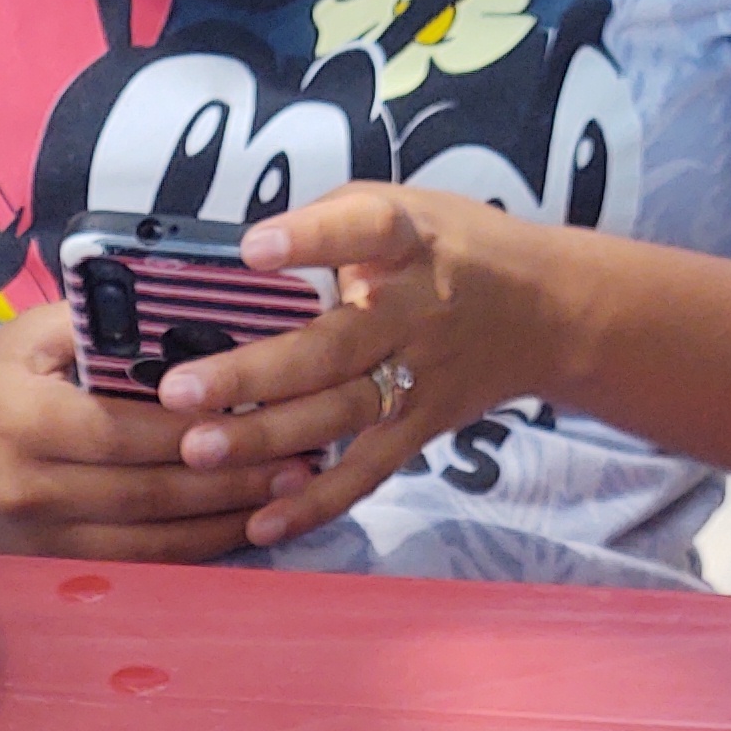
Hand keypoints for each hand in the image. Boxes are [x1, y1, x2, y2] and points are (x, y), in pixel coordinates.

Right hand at [0, 310, 308, 561]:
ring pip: (151, 540)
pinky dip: (193, 550)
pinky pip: (136, 564)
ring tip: (289, 494)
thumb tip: (192, 315)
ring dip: (225, 520)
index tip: (267, 410)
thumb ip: (102, 324)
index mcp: (26, 423)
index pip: (131, 431)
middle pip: (152, 492)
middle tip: (304, 456)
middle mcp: (33, 489)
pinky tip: (240, 528)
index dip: (201, 427)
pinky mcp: (51, 567)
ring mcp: (42, 539)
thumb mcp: (25, 338)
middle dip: (233, 478)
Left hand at [155, 186, 582, 548]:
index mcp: (410, 240)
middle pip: (332, 346)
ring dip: (267, 437)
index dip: (312, 239)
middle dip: (253, 372)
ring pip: (339, 412)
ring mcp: (420, 376)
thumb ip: (330, 223)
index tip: (253, 249)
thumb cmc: (451, 250)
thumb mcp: (404, 208)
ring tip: (198, 450)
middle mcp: (415, 311)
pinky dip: (316, 501)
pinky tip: (260, 522)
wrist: (551, 311)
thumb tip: (244, 251)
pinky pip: (366, 470)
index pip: (365, 229)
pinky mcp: (422, 427)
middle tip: (179, 390)